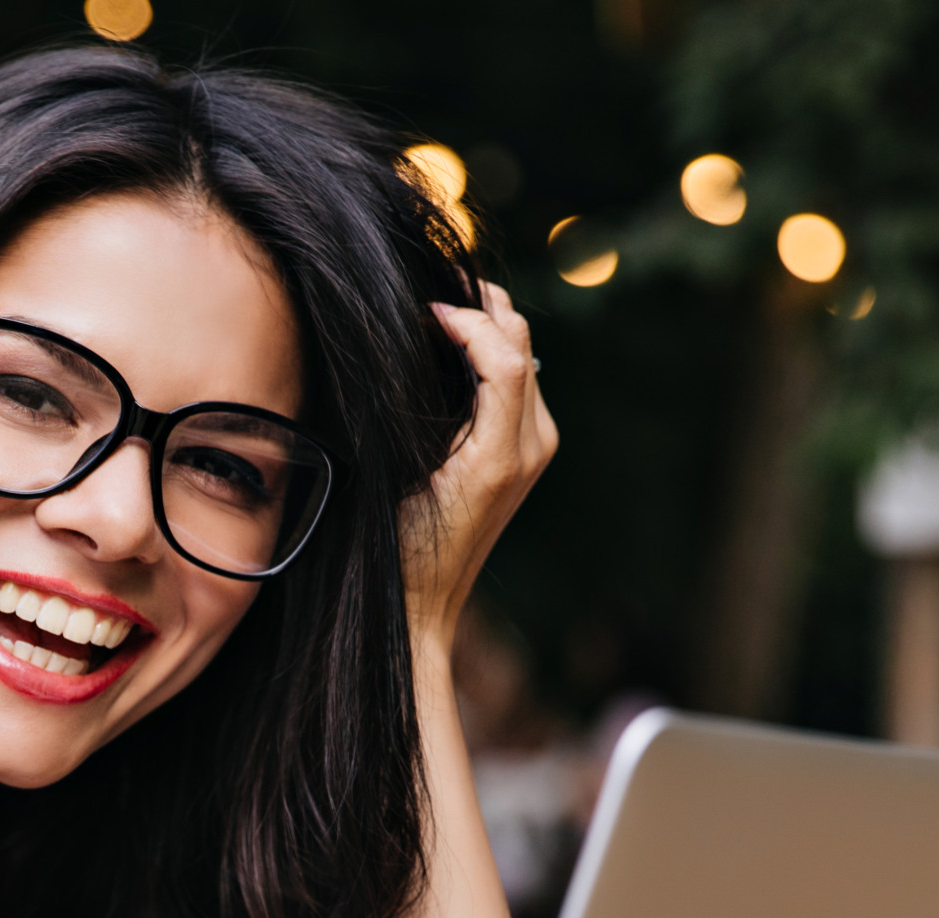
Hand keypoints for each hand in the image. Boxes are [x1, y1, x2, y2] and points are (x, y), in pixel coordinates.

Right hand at [401, 283, 558, 651]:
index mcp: (509, 449)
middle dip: (480, 307)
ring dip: (483, 324)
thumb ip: (437, 407)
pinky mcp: (522, 452)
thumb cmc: (405, 549)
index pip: (504, 353)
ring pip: (518, 352)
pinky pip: (512, 379)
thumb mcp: (410, 474)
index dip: (465, 319)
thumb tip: (441, 334)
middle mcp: (533, 441)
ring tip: (434, 311)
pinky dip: (484, 351)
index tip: (420, 310)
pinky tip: (445, 348)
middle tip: (428, 292)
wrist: (421, 605)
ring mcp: (533, 447)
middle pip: (519, 341)